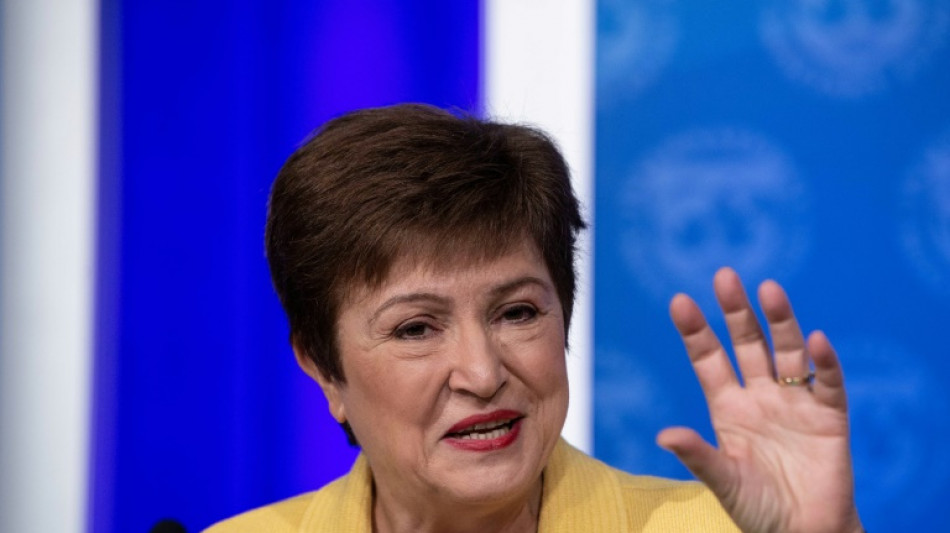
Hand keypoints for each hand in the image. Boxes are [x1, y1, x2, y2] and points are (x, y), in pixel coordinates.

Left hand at [657, 267, 862, 532]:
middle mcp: (761, 395)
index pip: (708, 359)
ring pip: (787, 352)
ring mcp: (795, 402)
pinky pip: (828, 383)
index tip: (679, 300)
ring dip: (780, 322)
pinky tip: (817, 340)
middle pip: (747, 343)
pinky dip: (824, 363)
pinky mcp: (830, 417)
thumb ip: (698, 456)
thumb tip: (663, 434)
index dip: (695, 331)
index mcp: (729, 406)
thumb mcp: (723, 481)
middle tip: (724, 276)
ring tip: (769, 289)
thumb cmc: (758, 508)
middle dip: (736, 312)